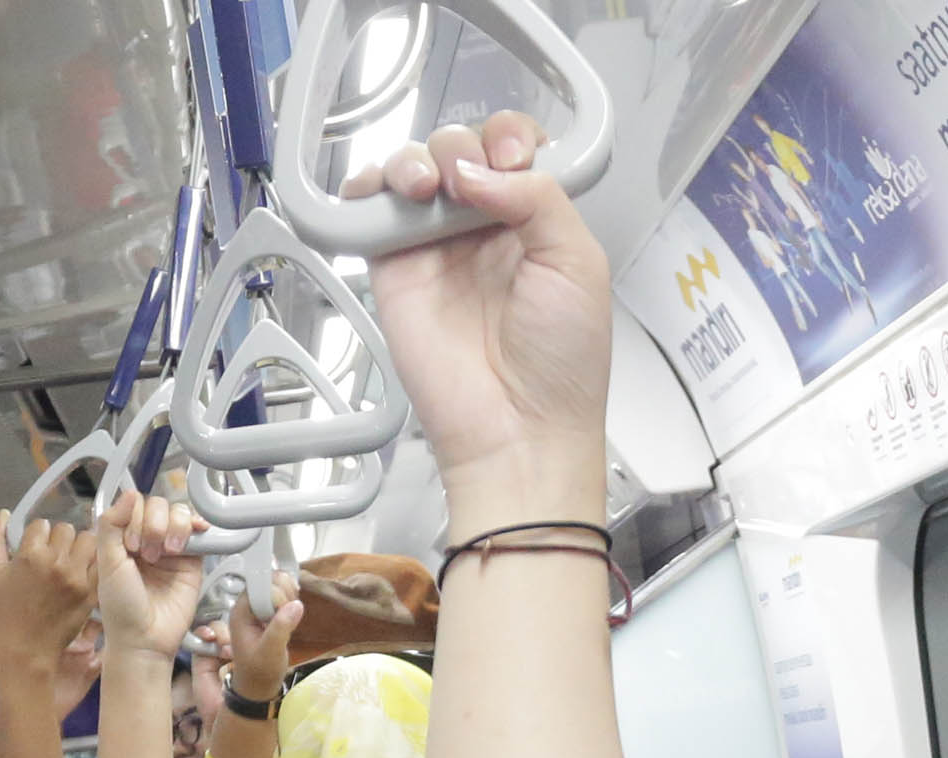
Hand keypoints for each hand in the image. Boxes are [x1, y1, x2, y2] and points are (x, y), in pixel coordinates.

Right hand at [0, 518, 104, 685]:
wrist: (24, 651)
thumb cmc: (4, 616)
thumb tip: (4, 515)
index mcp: (31, 556)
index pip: (41, 525)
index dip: (35, 535)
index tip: (33, 547)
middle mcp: (57, 564)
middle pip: (67, 529)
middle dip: (57, 538)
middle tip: (51, 554)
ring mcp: (77, 579)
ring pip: (89, 542)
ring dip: (79, 547)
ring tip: (68, 561)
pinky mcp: (90, 594)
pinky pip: (99, 566)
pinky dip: (92, 565)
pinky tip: (80, 575)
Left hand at [89, 488, 204, 664]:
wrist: (145, 638)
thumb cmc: (122, 607)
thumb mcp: (107, 562)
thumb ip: (112, 525)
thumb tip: (129, 493)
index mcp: (122, 538)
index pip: (134, 504)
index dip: (134, 518)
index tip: (131, 546)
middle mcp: (146, 539)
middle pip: (157, 505)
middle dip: (153, 524)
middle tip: (147, 553)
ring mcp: (170, 548)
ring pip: (178, 513)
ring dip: (173, 527)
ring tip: (167, 553)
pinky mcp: (192, 560)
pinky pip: (198, 532)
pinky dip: (197, 526)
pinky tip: (192, 536)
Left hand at [220, 570, 302, 703]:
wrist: (259, 685)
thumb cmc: (261, 671)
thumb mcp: (271, 651)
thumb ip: (281, 628)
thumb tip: (296, 605)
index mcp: (241, 612)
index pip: (259, 585)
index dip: (276, 593)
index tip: (285, 611)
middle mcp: (246, 606)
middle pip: (268, 581)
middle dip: (284, 593)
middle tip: (289, 614)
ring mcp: (256, 608)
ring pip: (277, 586)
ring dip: (289, 597)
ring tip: (290, 616)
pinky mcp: (266, 612)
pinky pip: (281, 596)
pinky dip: (290, 602)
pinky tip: (291, 616)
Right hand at [352, 112, 616, 525]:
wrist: (518, 430)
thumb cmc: (562, 364)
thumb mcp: (579, 263)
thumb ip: (540, 198)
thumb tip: (480, 169)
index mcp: (535, 221)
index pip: (513, 150)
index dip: (508, 138)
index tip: (512, 158)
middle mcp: (484, 228)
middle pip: (459, 149)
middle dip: (461, 146)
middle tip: (471, 181)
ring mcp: (437, 247)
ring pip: (414, 169)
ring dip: (416, 159)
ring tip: (428, 186)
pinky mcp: (395, 269)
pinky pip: (370, 210)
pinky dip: (368, 187)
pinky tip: (388, 194)